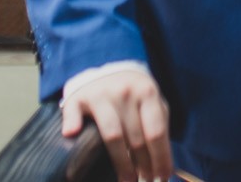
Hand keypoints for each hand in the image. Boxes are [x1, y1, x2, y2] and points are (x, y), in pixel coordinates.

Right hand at [61, 65, 171, 181]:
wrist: (110, 69)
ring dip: (121, 162)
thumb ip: (159, 126)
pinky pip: (73, 112)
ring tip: (127, 180)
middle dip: (143, 165)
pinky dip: (72, 122)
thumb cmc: (135, 95)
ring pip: (112, 135)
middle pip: (136, 138)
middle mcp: (125, 92)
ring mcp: (102, 94)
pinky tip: (72, 134)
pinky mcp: (78, 97)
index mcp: (148, 92)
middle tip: (145, 180)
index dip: (160, 157)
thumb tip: (167, 166)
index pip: (156, 131)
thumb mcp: (153, 103)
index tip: (163, 177)